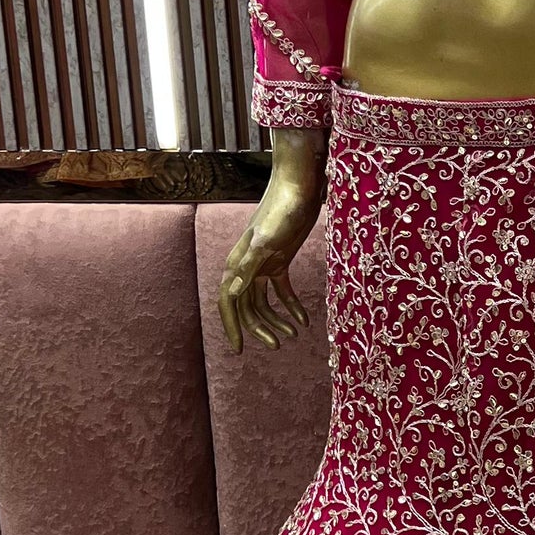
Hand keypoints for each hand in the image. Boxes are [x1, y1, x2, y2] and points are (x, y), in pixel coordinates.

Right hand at [220, 129, 326, 353]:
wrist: (299, 185)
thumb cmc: (282, 210)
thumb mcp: (267, 240)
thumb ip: (249, 266)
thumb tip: (233, 292)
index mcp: (238, 263)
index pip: (229, 302)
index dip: (233, 326)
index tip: (241, 350)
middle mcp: (246, 266)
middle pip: (248, 306)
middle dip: (260, 328)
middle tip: (277, 346)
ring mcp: (263, 263)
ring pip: (264, 301)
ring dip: (277, 320)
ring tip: (294, 335)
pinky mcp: (281, 259)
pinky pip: (282, 290)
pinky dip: (292, 306)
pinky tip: (305, 320)